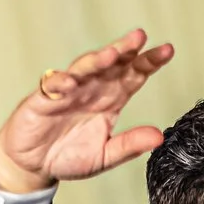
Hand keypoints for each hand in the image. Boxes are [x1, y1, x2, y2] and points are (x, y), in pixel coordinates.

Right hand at [0, 29, 174, 193]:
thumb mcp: (106, 155)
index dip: (149, 62)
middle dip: (125, 50)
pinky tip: (69, 82)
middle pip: (110, 65)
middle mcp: (90, 90)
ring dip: (96, 60)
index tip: (167, 50)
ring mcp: (66, 93)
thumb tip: (159, 137)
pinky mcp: (42, 101)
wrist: (35, 166)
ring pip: (83, 70)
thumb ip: (130, 145)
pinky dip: (59, 82)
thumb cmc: (70, 156)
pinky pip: (51, 88)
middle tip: (140, 37)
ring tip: (111, 53)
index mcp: (110, 100)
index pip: (133, 76)